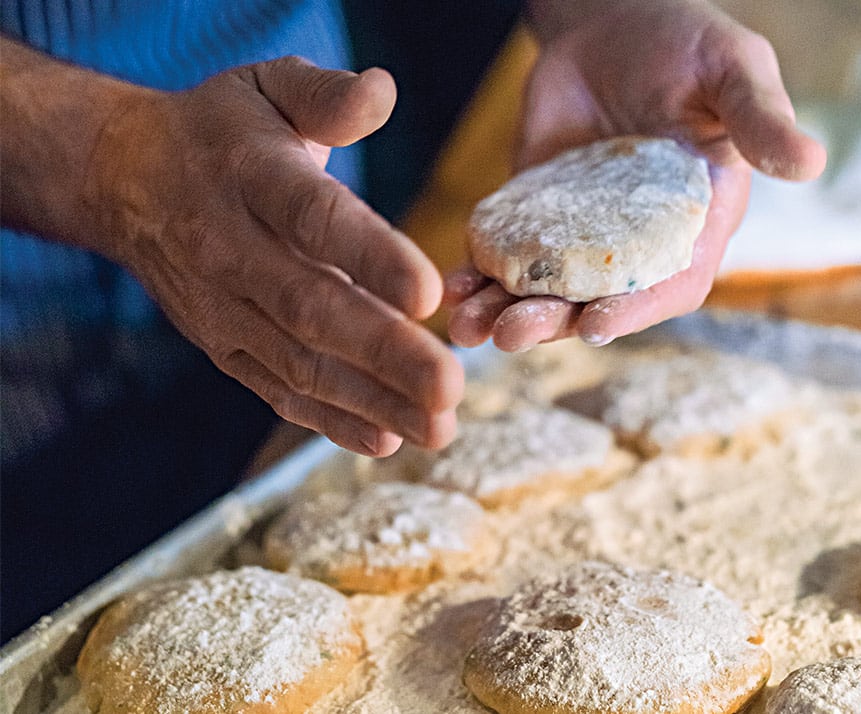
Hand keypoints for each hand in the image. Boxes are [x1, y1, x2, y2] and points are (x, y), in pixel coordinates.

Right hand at [92, 57, 462, 455]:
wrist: (127, 179)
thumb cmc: (221, 132)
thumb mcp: (266, 87)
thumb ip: (326, 94)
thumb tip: (384, 91)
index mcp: (250, 176)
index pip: (313, 219)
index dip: (370, 256)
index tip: (428, 294)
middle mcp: (231, 249)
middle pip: (312, 309)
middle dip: (385, 354)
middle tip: (451, 387)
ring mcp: (224, 308)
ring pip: (301, 365)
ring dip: (372, 401)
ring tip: (439, 427)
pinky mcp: (225, 347)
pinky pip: (278, 391)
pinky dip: (331, 421)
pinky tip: (385, 440)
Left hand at [446, 0, 826, 350]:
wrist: (612, 25)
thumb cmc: (686, 45)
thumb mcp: (731, 70)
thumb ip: (759, 118)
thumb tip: (812, 163)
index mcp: (693, 224)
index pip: (671, 284)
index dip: (636, 311)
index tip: (596, 323)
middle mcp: (636, 245)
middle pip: (597, 302)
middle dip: (554, 323)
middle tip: (512, 332)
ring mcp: (581, 236)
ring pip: (545, 291)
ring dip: (508, 313)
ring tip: (470, 325)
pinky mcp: (535, 217)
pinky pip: (507, 256)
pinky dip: (480, 275)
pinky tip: (455, 286)